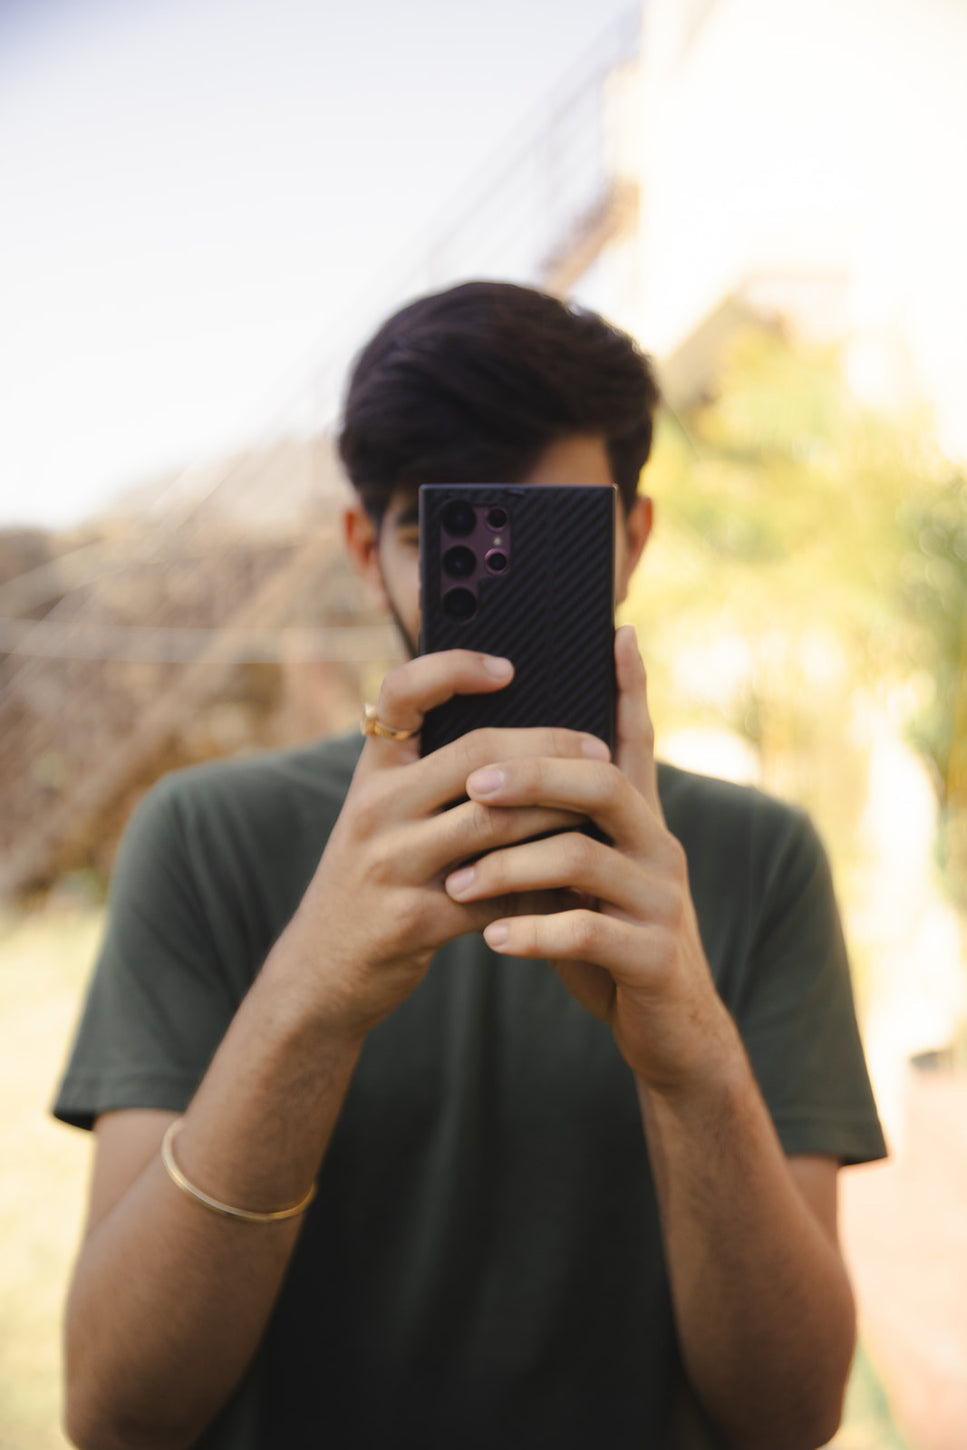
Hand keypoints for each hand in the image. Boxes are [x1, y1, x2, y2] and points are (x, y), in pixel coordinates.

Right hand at [285, 649, 610, 1041]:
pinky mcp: (416, 920)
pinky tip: (577, 882)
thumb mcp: (380, 816)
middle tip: (598, 748)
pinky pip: (499, 894)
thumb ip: (428, 776)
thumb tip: (521, 740)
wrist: (320, 970)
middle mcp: (376, 809)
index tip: (509, 667)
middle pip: (478, 754)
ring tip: (601, 808)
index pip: (401, 694)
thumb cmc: (371, 881)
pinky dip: (545, 887)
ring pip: (498, 822)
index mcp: (372, 773)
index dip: (454, 668)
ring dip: (560, 814)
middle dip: (549, 747)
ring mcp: (393, 865)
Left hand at [443, 626, 738, 1093]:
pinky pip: (589, 932)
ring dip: (512, 866)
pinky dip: (535, 934)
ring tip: (459, 884)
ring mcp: (662, 901)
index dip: (631, 688)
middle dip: (536, 773)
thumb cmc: (608, 943)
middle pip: (602, 784)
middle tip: (475, 781)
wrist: (669, 1031)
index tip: (617, 631)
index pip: (636, 741)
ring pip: (585, 859)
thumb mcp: (581, 881)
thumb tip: (489, 781)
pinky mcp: (655, 955)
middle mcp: (659, 848)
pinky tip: (493, 940)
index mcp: (640, 823)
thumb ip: (555, 833)